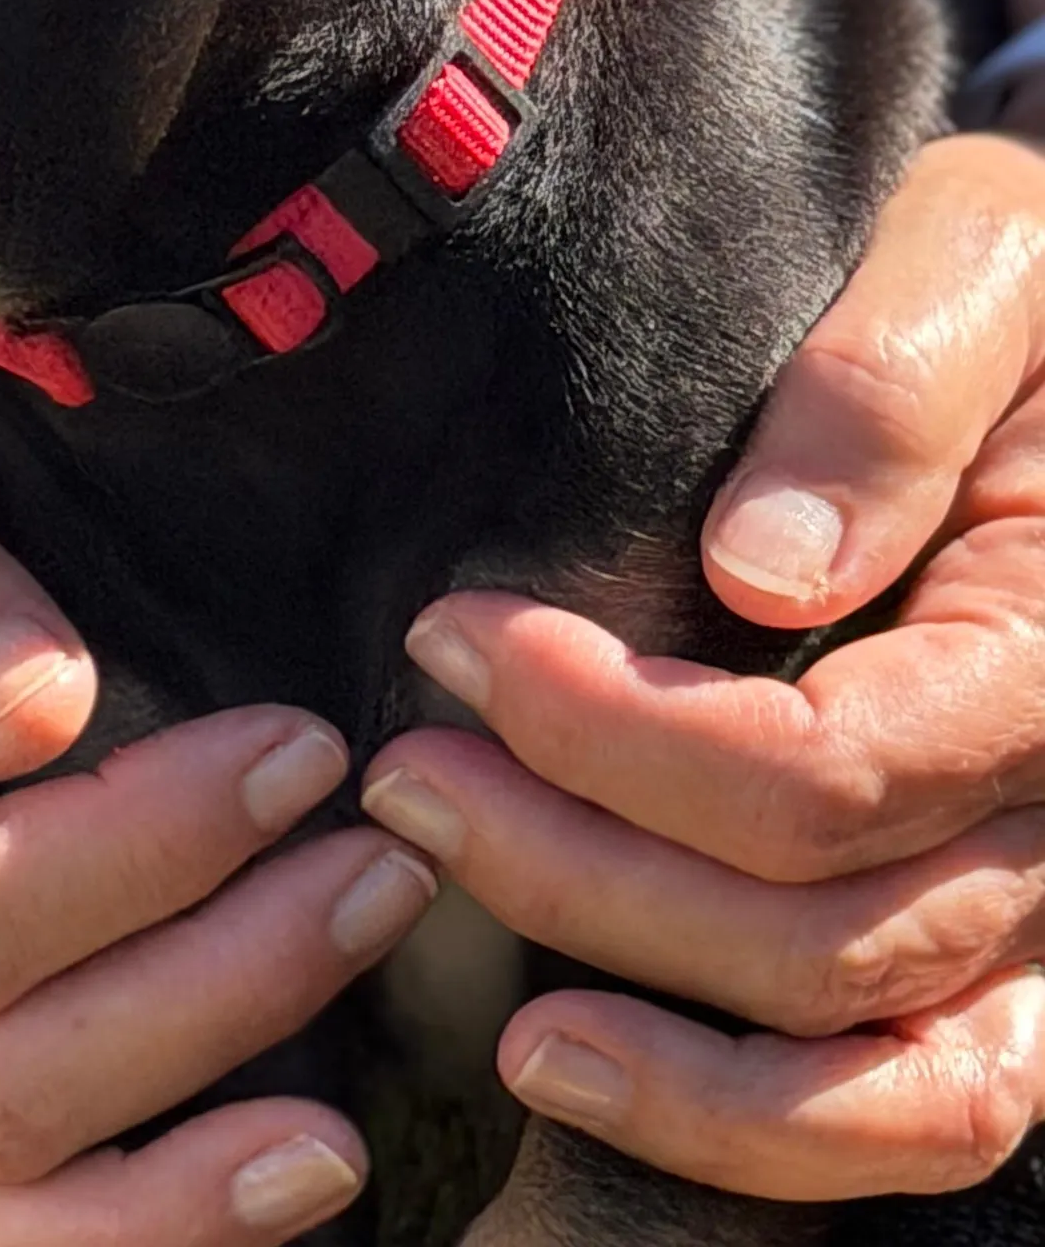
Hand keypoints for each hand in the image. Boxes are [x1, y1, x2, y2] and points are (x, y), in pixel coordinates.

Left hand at [361, 130, 1044, 1198]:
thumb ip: (885, 399)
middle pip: (807, 921)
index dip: (613, 731)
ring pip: (854, 1048)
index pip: (824, 767)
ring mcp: (1026, 894)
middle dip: (575, 855)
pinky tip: (574, 1062)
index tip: (457, 644)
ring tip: (445, 916)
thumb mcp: (966, 263)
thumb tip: (764, 570)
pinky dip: (746, 1123)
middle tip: (403, 771)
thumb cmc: (1002, 288)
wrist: (1041, 347)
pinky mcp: (980, 937)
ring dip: (638, 1013)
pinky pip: (911, 1100)